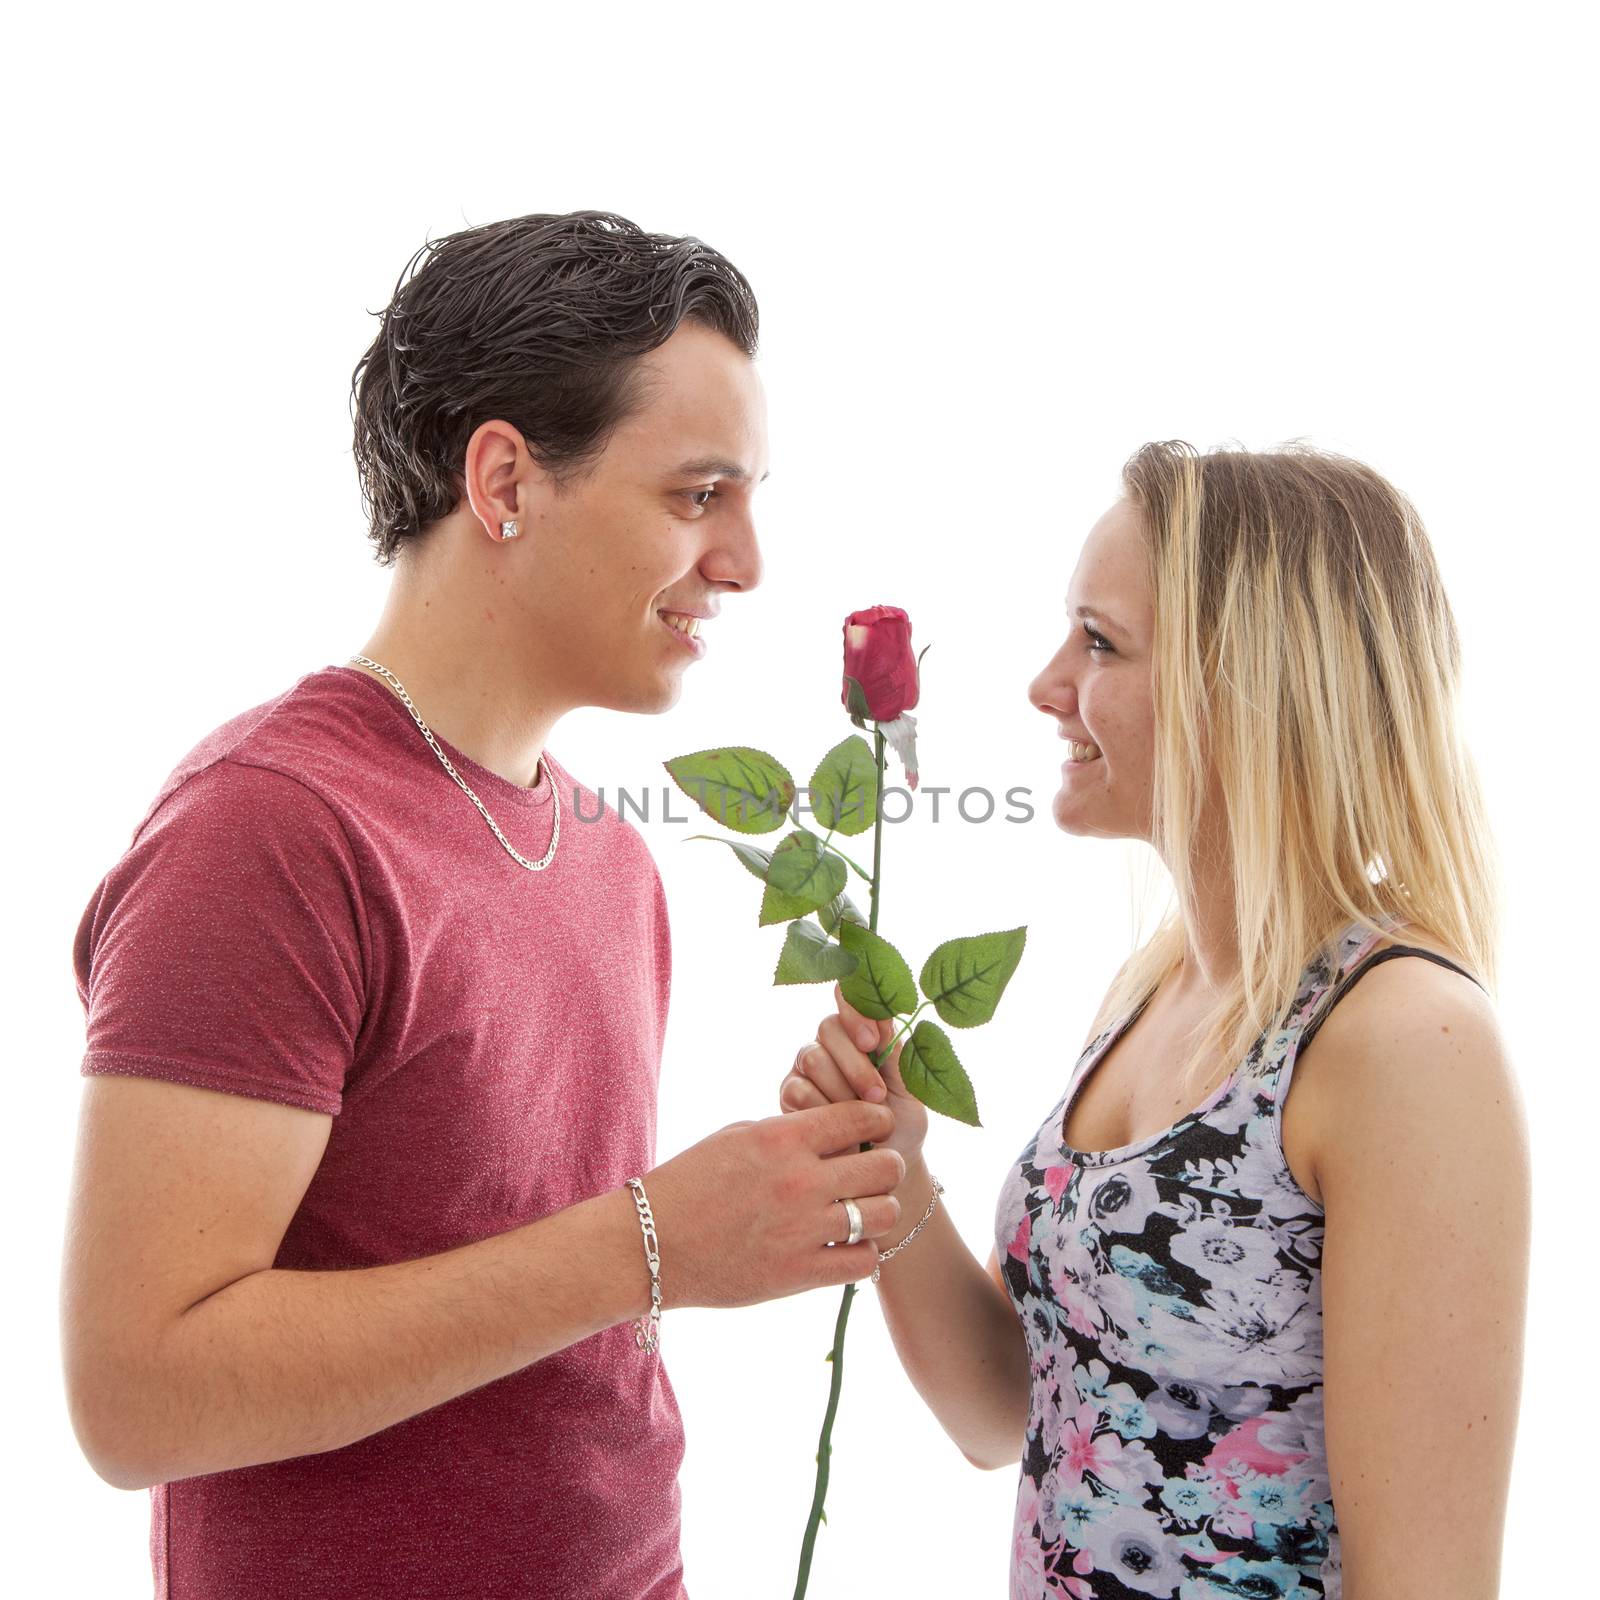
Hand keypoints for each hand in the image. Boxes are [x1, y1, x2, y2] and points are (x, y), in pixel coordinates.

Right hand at [640, 1100, 905, 1310]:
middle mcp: (800, 1180)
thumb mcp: (736, 1137)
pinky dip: (862, 1253)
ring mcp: (802, 1230)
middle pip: (886, 1166)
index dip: (877, 1119)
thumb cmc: (689, 1184)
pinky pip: (864, 1261)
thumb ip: (788, 1133)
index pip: (861, 1116)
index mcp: (782, 1138)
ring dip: (879, 1211)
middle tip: (872, 1174)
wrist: (649, 1244)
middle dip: (886, 1166)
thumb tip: (832, 1133)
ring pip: (884, 1214)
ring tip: (861, 1212)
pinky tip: (844, 1246)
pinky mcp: (798, 1274)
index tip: (875, 1127)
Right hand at [778, 983, 929, 1169]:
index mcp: (860, 1030)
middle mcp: (829, 1043)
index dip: (857, 1012)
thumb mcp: (909, 1085)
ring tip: (865, 1117)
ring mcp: (806, 1067)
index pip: (850, 999)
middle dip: (856, 1064)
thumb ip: (894, 1049)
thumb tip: (883, 1016)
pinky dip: (823, 1110)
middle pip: (828, 1028)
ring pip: (813, 1058)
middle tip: (878, 1095)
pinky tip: (839, 1128)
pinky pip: (798, 1090)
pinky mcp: (790, 1094)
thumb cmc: (902, 1118)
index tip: (873, 1041)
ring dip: (843, 1090)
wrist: (886, 1161)